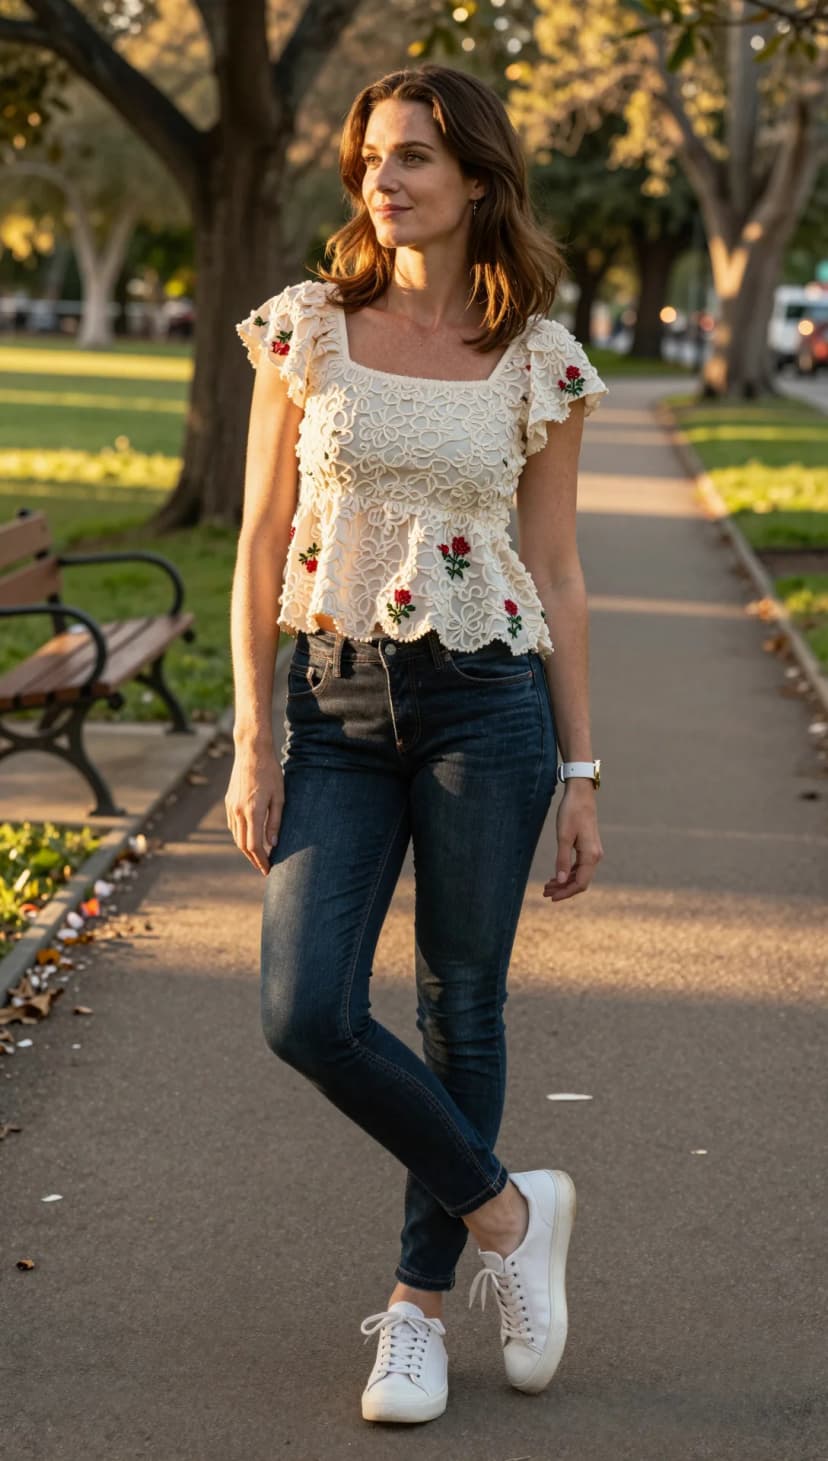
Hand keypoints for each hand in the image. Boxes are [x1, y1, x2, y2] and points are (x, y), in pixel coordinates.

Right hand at [225, 743, 283, 875]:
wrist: (251, 751)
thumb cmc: (270, 772)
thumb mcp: (279, 797)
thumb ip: (275, 822)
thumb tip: (273, 844)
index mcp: (253, 811)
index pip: (254, 845)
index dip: (261, 860)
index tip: (268, 869)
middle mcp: (238, 812)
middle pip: (242, 845)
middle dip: (253, 859)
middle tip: (264, 867)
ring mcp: (231, 806)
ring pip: (236, 836)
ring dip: (246, 849)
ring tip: (259, 856)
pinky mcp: (229, 801)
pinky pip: (233, 825)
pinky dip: (240, 835)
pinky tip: (250, 837)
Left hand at [543, 780, 602, 901]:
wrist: (580, 794)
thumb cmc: (571, 812)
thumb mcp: (563, 837)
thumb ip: (562, 860)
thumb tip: (562, 881)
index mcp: (591, 855)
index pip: (581, 883)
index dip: (566, 893)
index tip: (551, 897)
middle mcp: (595, 856)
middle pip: (581, 881)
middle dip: (563, 889)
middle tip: (545, 892)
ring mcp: (593, 852)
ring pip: (580, 874)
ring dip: (565, 882)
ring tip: (547, 885)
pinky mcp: (588, 847)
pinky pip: (580, 866)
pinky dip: (569, 872)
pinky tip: (557, 875)